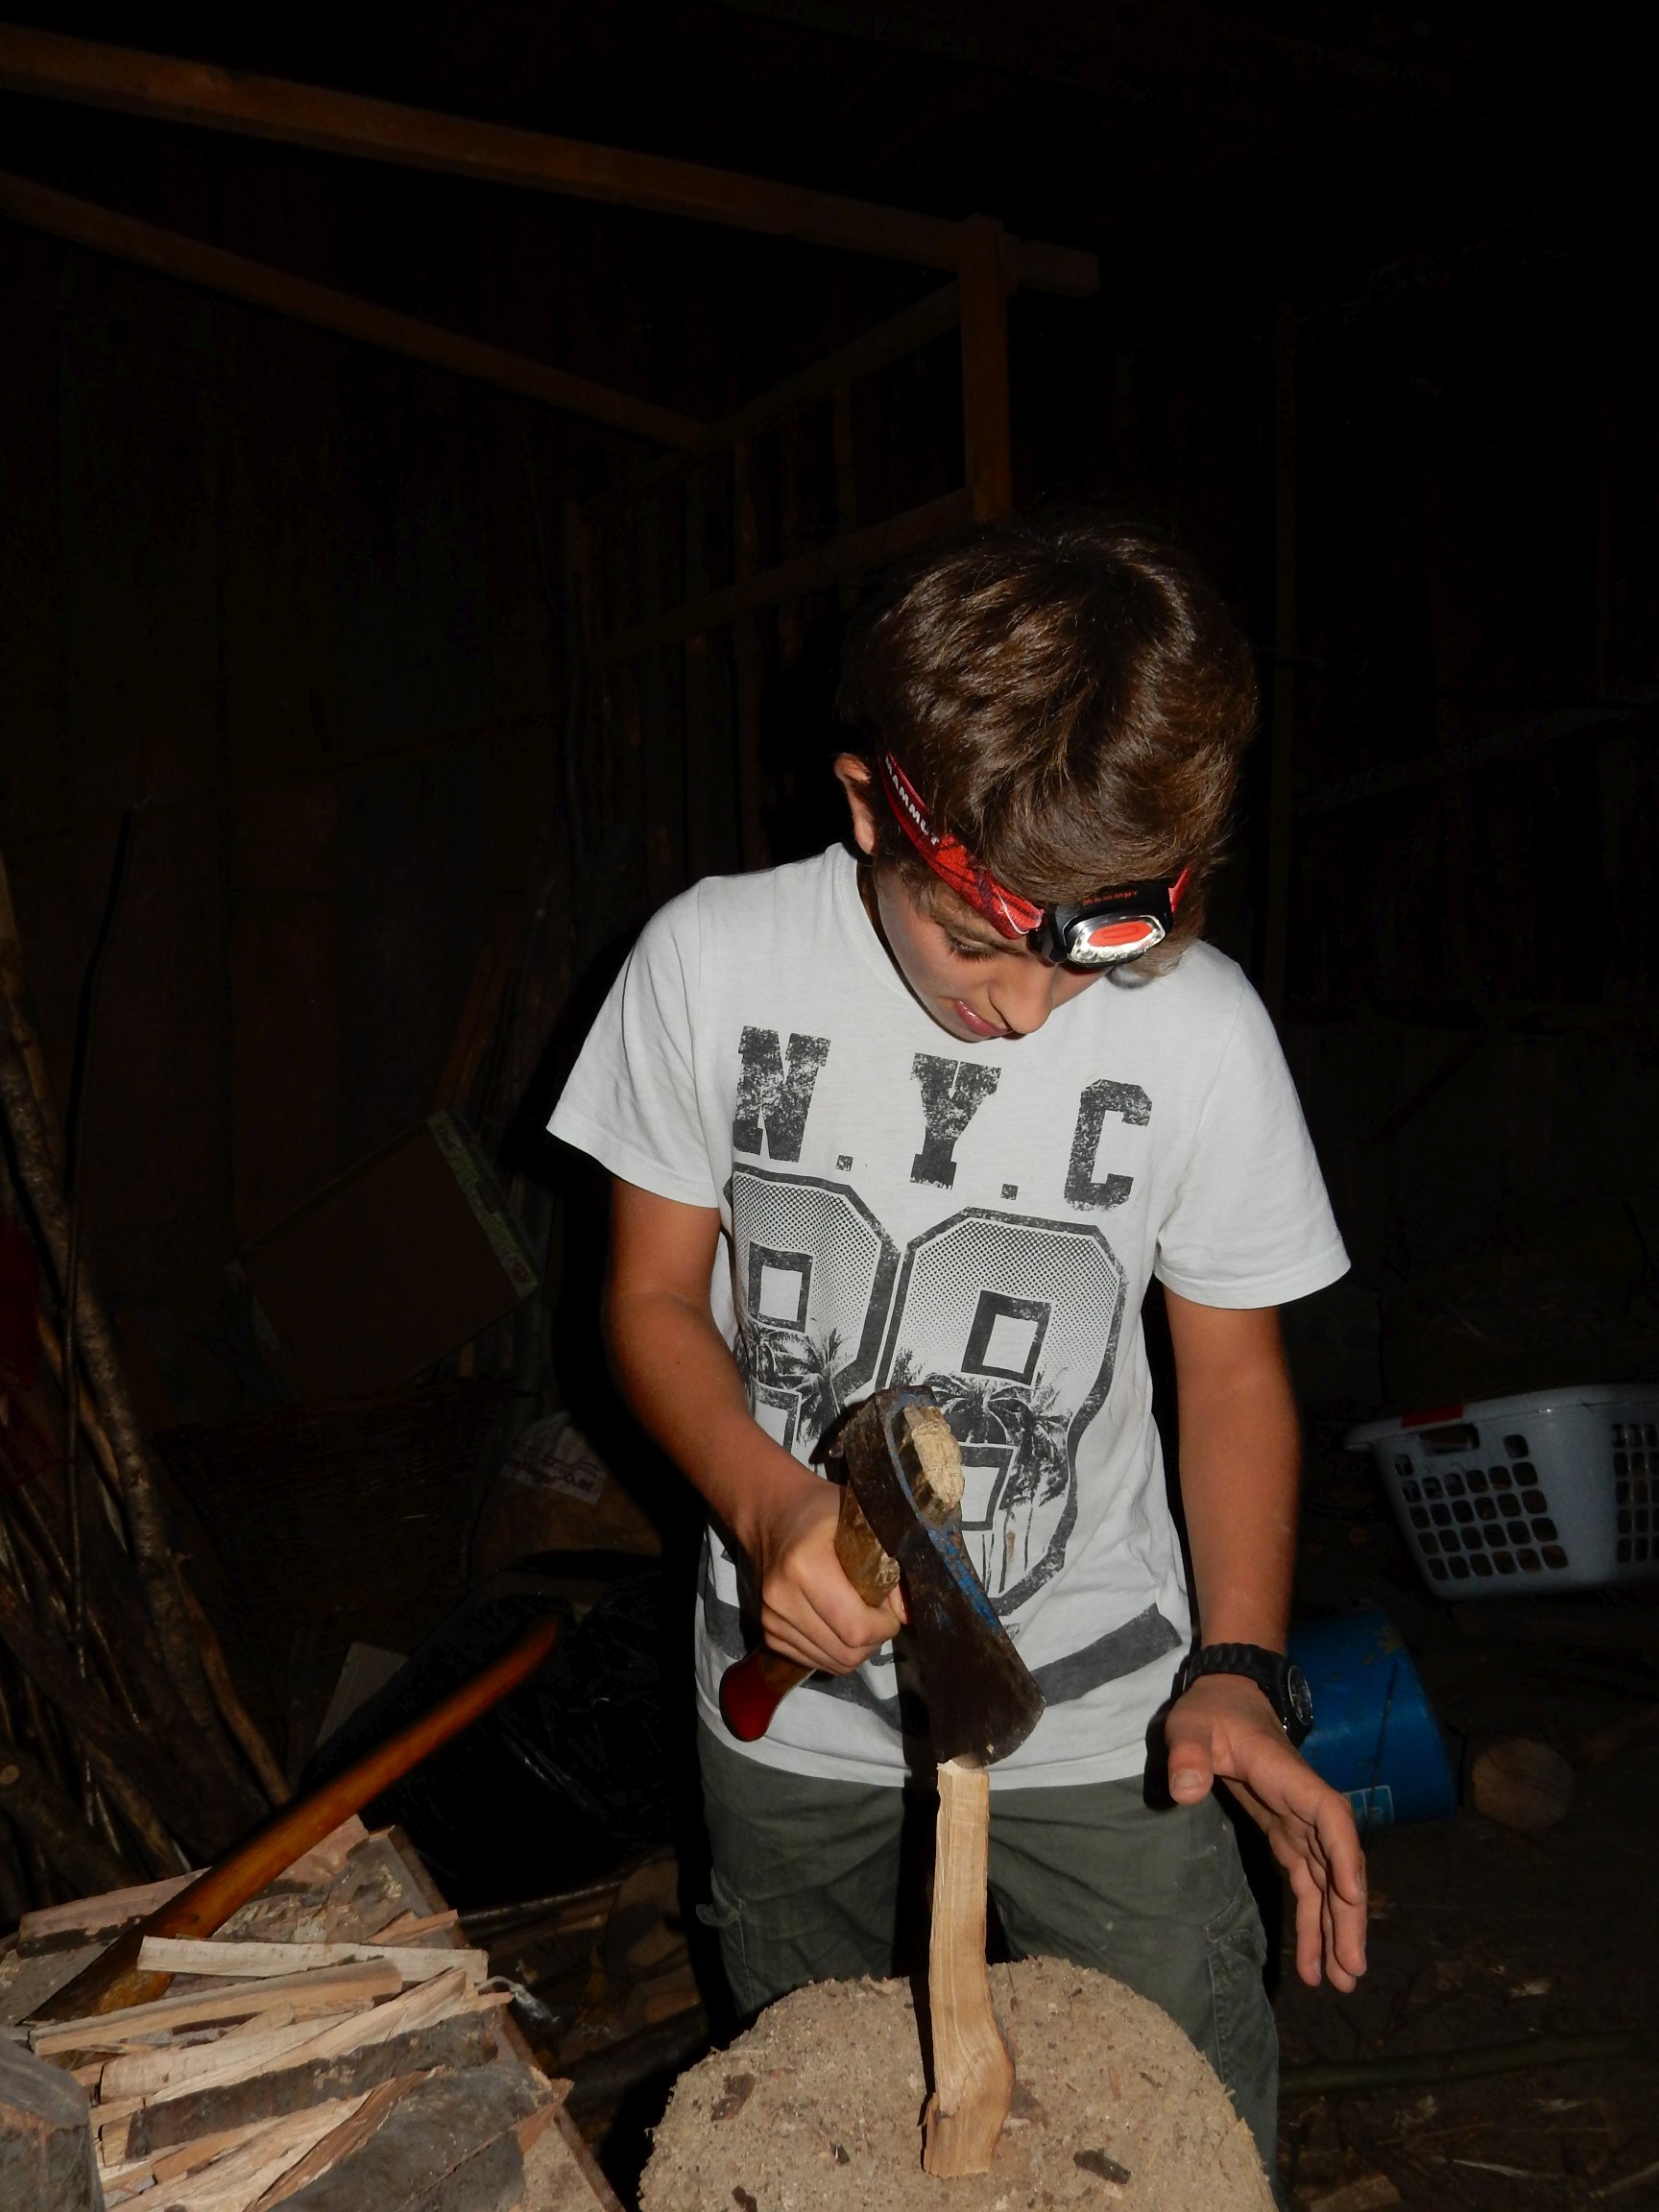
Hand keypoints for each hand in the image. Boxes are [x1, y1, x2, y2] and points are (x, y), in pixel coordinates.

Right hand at [744, 1468, 905, 1676]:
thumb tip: (908, 1614)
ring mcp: (771, 1620)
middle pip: (846, 1653)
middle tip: (880, 1615)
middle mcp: (781, 1598)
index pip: (855, 1627)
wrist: (772, 1516)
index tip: (890, 1609)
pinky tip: (839, 1623)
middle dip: (874, 1640)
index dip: (884, 1627)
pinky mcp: (769, 1634)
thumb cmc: (823, 1513)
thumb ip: (890, 1565)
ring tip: (860, 1616)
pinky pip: (816, 1662)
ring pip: (833, 1664)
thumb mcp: (863, 1523)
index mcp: (804, 1566)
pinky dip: (836, 1651)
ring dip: (856, 1648)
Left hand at [1165, 1674, 1367, 1990]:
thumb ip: (1188, 1754)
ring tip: (1341, 1981)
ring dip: (1337, 1930)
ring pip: (1329, 1883)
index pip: (1330, 1816)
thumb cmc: (1212, 1712)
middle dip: (1348, 1917)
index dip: (1344, 1855)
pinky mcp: (1289, 1837)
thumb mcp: (1191, 1726)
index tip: (1352, 1896)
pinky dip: (1314, 1921)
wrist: (1228, 1698)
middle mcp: (1306, 1807)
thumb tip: (1184, 1791)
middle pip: (1339, 1864)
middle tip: (1352, 1969)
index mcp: (1291, 1779)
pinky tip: (1314, 1963)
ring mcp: (1301, 1825)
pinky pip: (1309, 1885)